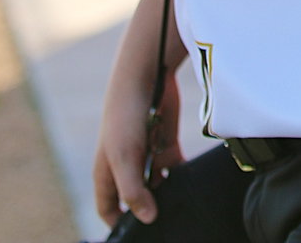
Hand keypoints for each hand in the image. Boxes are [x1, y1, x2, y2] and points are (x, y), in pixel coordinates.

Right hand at [93, 70, 183, 227]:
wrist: (147, 75)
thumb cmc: (125, 116)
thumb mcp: (124, 157)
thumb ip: (134, 191)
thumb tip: (148, 218)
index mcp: (107, 172)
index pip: (108, 208)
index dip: (118, 223)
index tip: (136, 235)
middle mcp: (126, 165)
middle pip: (136, 198)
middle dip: (148, 209)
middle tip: (169, 221)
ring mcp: (146, 154)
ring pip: (158, 184)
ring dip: (168, 193)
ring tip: (183, 206)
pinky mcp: (166, 142)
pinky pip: (175, 167)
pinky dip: (181, 175)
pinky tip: (192, 184)